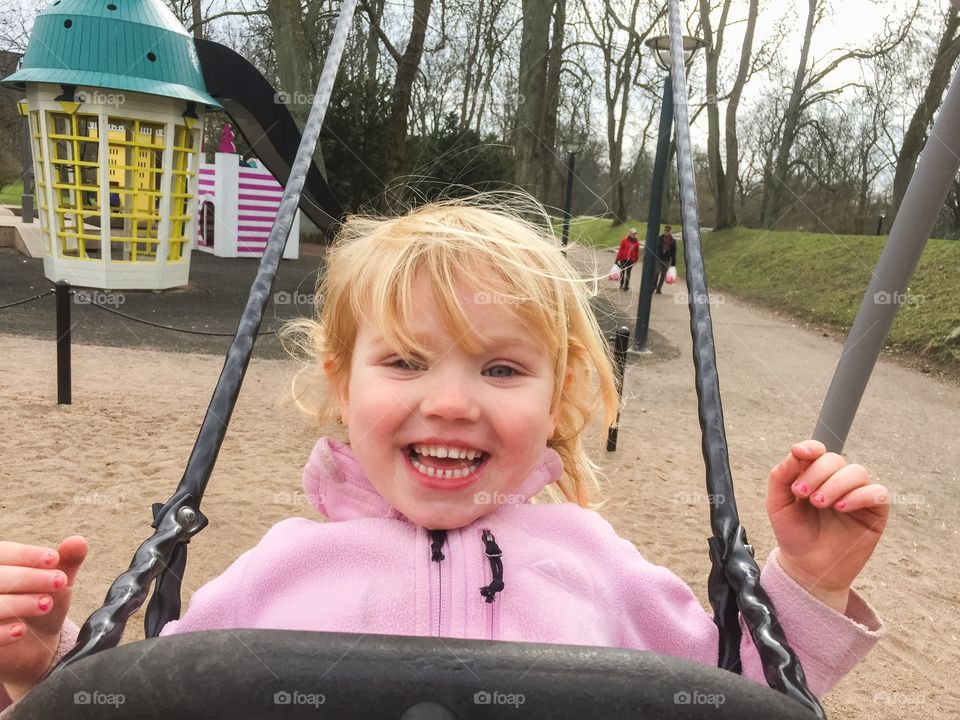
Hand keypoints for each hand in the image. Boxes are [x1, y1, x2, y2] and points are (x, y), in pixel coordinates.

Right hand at [0, 536, 87, 698]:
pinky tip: (21, 631)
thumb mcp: (58, 579)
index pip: (3, 552)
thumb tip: (79, 541)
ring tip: (46, 604)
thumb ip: (68, 560)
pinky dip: (1, 632)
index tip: (54, 559)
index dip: (26, 554)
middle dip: (29, 578)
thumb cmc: (41, 603)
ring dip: (19, 603)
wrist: (33, 645)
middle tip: (60, 582)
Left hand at [766, 441, 888, 612]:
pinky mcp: (875, 513)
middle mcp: (837, 481)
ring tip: (820, 503)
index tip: (799, 453)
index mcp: (814, 475)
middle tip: (803, 495)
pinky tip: (842, 507)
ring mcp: (857, 495)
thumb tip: (795, 452)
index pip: (818, 451)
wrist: (806, 567)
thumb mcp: (777, 504)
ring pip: (857, 472)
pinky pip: (878, 493)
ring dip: (836, 484)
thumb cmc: (793, 534)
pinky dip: (860, 495)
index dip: (811, 447)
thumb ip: (781, 476)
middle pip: (835, 459)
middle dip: (817, 473)